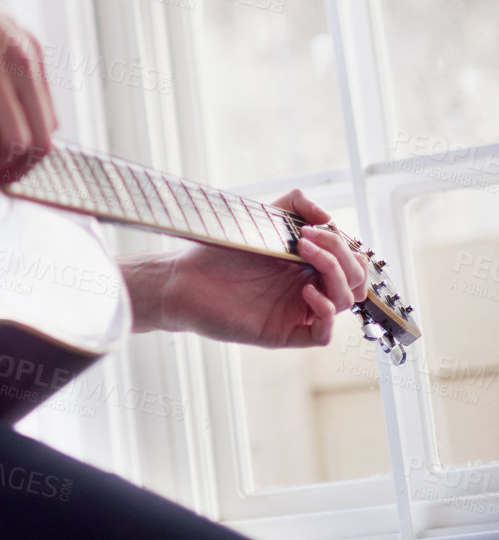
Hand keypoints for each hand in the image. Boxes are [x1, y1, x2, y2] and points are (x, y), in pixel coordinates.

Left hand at [133, 190, 368, 348]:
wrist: (185, 276)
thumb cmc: (221, 249)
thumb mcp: (262, 218)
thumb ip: (294, 205)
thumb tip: (328, 217)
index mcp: (306, 263)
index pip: (350, 259)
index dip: (344, 244)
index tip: (317, 227)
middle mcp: (307, 287)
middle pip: (354, 280)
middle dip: (343, 256)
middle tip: (311, 239)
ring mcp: (297, 310)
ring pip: (344, 302)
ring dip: (334, 274)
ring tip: (304, 253)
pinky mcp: (283, 332)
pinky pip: (322, 333)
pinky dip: (325, 312)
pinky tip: (306, 291)